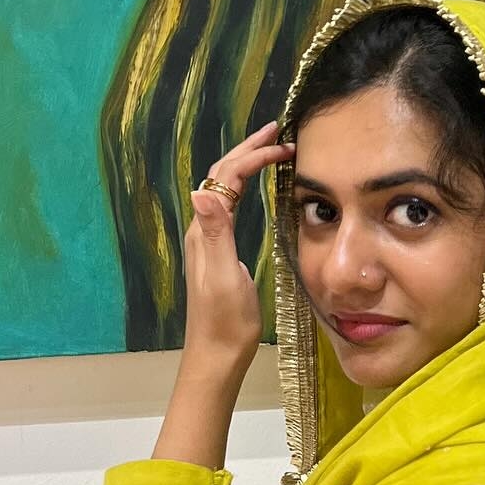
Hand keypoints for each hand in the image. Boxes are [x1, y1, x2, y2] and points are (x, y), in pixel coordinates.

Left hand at [182, 121, 294, 373]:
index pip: (226, 178)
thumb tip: (201, 191)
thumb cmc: (225, 321)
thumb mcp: (224, 276)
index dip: (253, 156)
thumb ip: (216, 233)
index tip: (282, 143)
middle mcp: (204, 230)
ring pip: (224, 189)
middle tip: (276, 130)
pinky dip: (244, 186)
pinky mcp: (218, 253)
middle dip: (247, 150)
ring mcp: (210, 241)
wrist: (216, 355)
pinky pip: (230, 206)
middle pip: (221, 177)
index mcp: (206, 231)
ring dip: (245, 164)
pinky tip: (254, 189)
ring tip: (269, 149)